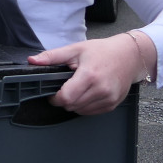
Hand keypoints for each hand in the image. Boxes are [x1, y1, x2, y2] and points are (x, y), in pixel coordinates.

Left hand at [26, 33, 145, 115]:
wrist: (129, 56)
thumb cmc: (102, 51)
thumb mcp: (75, 49)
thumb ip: (52, 57)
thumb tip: (33, 61)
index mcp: (89, 76)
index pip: (66, 98)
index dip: (55, 98)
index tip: (53, 93)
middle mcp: (101, 90)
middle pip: (72, 106)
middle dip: (64, 99)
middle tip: (67, 86)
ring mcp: (108, 99)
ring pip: (81, 111)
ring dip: (75, 103)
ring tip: (79, 88)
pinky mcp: (112, 104)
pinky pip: (91, 112)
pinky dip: (85, 106)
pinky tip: (88, 93)